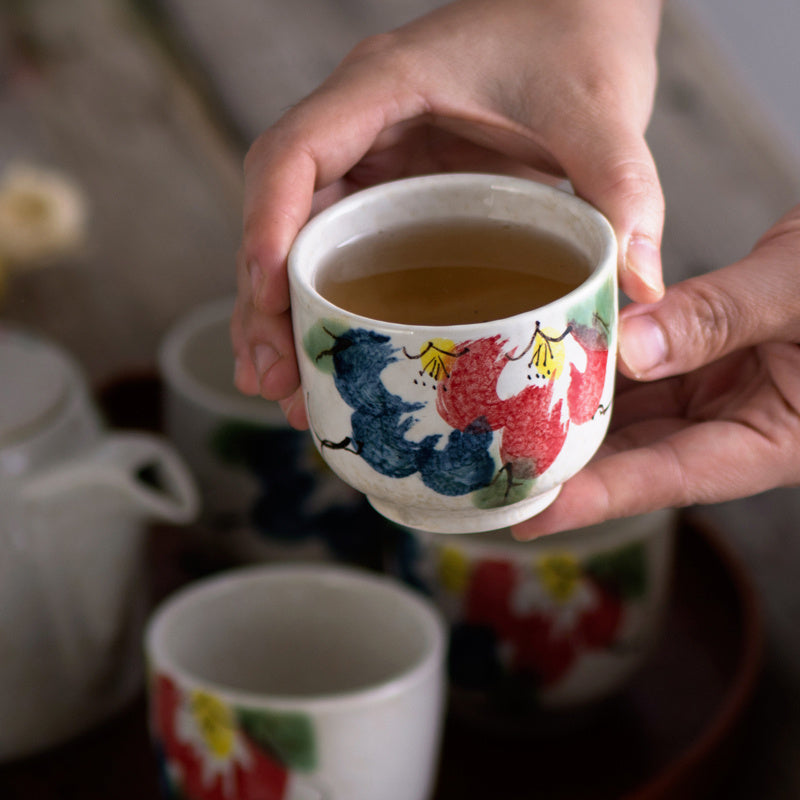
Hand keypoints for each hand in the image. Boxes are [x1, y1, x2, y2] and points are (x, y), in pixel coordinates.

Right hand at [233, 0, 665, 428]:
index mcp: (385, 87)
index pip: (293, 154)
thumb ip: (623, 187)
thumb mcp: (603, 110)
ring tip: (284, 390)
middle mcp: (360, 124)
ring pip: (297, 238)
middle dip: (265, 299)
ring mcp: (371, 159)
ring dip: (281, 313)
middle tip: (272, 379)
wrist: (577, 12)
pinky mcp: (392, 190)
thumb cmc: (577, 39)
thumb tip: (636, 287)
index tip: (268, 301)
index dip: (267, 229)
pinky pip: (337, 246)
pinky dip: (320, 302)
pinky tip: (323, 355)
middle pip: (279, 213)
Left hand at [513, 205, 799, 538]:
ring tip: (503, 427)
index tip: (532, 511)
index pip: (671, 476)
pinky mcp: (698, 357)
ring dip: (572, 419)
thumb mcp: (798, 290)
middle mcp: (735, 424)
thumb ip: (717, 319)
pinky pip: (637, 370)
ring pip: (630, 414)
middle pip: (637, 456)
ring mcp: (715, 391)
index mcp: (775, 438)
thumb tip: (629, 347)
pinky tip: (550, 366)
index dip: (600, 497)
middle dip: (569, 468)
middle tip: (496, 476)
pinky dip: (596, 369)